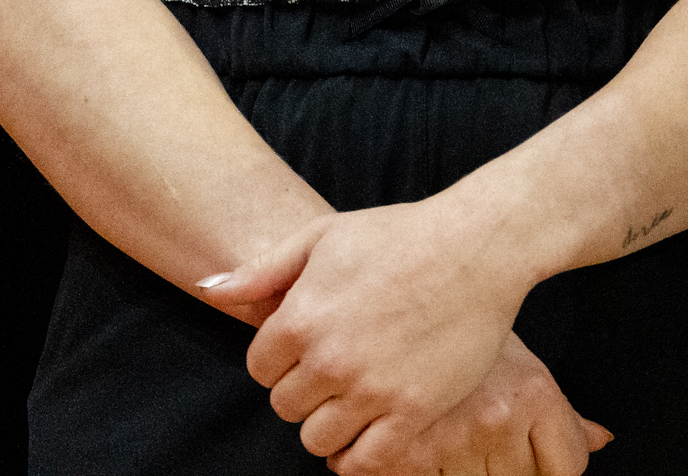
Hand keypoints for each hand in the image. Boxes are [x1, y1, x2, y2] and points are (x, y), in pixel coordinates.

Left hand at [210, 191, 544, 468]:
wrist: (479, 245)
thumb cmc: (400, 234)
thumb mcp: (324, 236)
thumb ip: (262, 271)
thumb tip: (207, 289)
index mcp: (300, 318)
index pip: (259, 370)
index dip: (283, 359)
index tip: (311, 346)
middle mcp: (329, 359)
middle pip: (286, 407)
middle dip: (306, 390)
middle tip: (339, 367)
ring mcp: (372, 389)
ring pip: (317, 440)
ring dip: (331, 423)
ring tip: (356, 396)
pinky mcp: (412, 411)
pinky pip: (365, 463)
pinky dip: (358, 457)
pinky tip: (369, 433)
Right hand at [388, 335, 611, 475]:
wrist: (405, 302)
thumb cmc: (465, 330)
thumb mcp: (522, 363)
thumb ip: (565, 413)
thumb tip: (602, 440)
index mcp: (533, 394)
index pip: (568, 468)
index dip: (550, 462)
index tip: (532, 451)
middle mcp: (497, 419)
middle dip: (504, 462)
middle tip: (482, 428)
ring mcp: (452, 440)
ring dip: (463, 467)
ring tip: (452, 430)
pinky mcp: (406, 457)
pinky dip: (426, 470)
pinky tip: (426, 441)